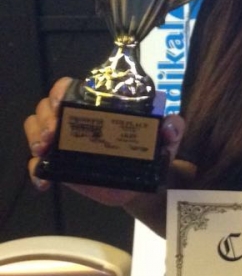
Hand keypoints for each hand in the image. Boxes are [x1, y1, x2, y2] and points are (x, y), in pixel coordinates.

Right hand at [24, 77, 185, 206]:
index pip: (69, 88)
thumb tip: (170, 126)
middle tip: (52, 134)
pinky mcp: (60, 166)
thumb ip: (172, 128)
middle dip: (44, 117)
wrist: (143, 187)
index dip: (61, 91)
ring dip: (34, 137)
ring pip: (35, 129)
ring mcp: (64, 143)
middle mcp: (76, 120)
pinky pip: (38, 166)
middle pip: (46, 107)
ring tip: (44, 150)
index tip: (62, 103)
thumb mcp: (166, 139)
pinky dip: (36, 171)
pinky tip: (44, 183)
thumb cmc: (151, 153)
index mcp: (97, 106)